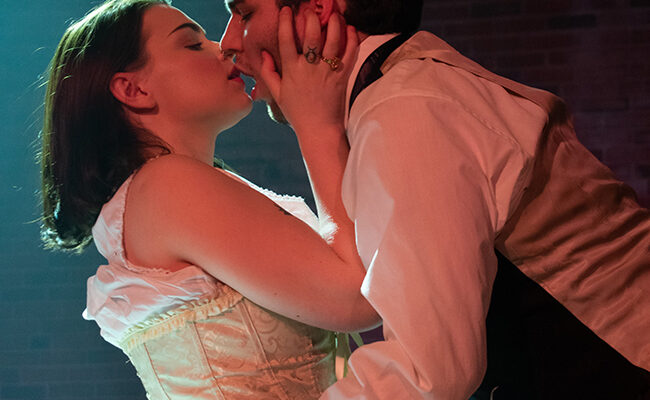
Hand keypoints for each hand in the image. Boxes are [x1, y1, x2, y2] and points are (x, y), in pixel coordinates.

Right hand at [258, 7, 357, 133]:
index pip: (286, 40)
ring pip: (332, 41)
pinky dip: (351, 41)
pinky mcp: (341, 78)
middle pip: (311, 36)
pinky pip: (349, 55)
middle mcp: (309, 69)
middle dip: (311, 18)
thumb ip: (269, 72)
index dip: (285, 22)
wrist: (318, 130)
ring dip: (334, 24)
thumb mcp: (278, 93)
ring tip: (334, 14)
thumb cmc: (297, 113)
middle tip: (311, 10)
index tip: (286, 10)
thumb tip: (263, 54)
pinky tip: (350, 30)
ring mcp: (327, 72)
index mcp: (291, 70)